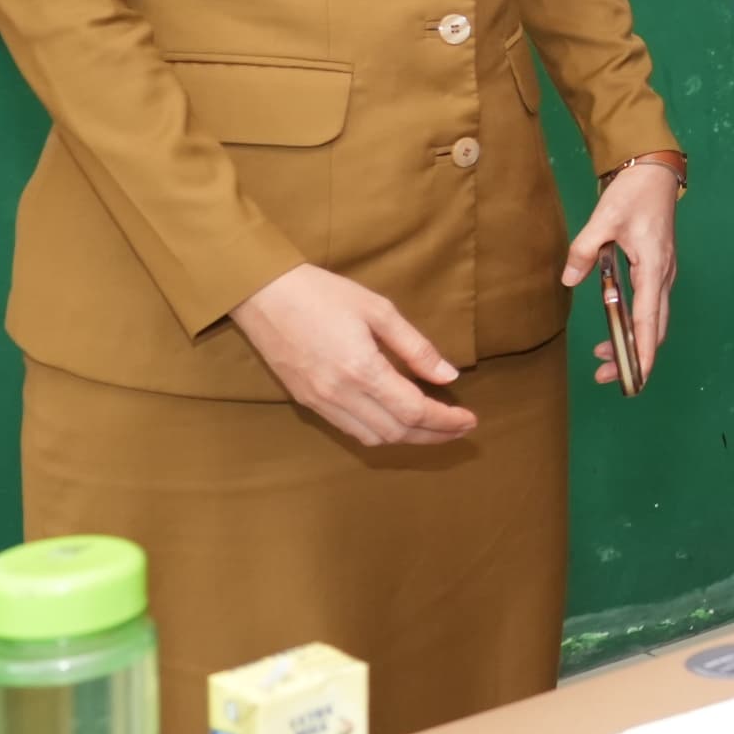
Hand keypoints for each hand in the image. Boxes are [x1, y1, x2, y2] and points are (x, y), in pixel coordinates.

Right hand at [231, 265, 478, 448]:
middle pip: (397, 432)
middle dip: (434, 435)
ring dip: (407, 439)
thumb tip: (448, 376)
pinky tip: (395, 423)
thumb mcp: (378, 310)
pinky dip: (379, 434)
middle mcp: (340, 394)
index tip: (470, 420)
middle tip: (460, 429)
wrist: (262, 294)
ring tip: (434, 429)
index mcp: (362, 369)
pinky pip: (349, 430)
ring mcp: (320, 402)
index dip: (446, 421)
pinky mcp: (306, 402)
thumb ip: (415, 346)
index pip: (414, 411)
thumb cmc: (323, 293)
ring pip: (372, 438)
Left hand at [565, 161, 682, 386]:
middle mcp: (663, 277)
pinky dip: (635, 325)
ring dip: (633, 342)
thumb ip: (585, 250)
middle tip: (604, 374)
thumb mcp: (603, 218)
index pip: (649, 321)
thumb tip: (570, 280)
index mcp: (653, 268)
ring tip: (604, 355)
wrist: (655, 172)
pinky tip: (616, 327)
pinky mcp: (657, 269)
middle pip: (655, 329)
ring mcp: (663, 274)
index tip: (634, 378)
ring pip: (654, 320)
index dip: (643, 353)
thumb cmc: (633, 194)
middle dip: (634, 356)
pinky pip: (650, 306)